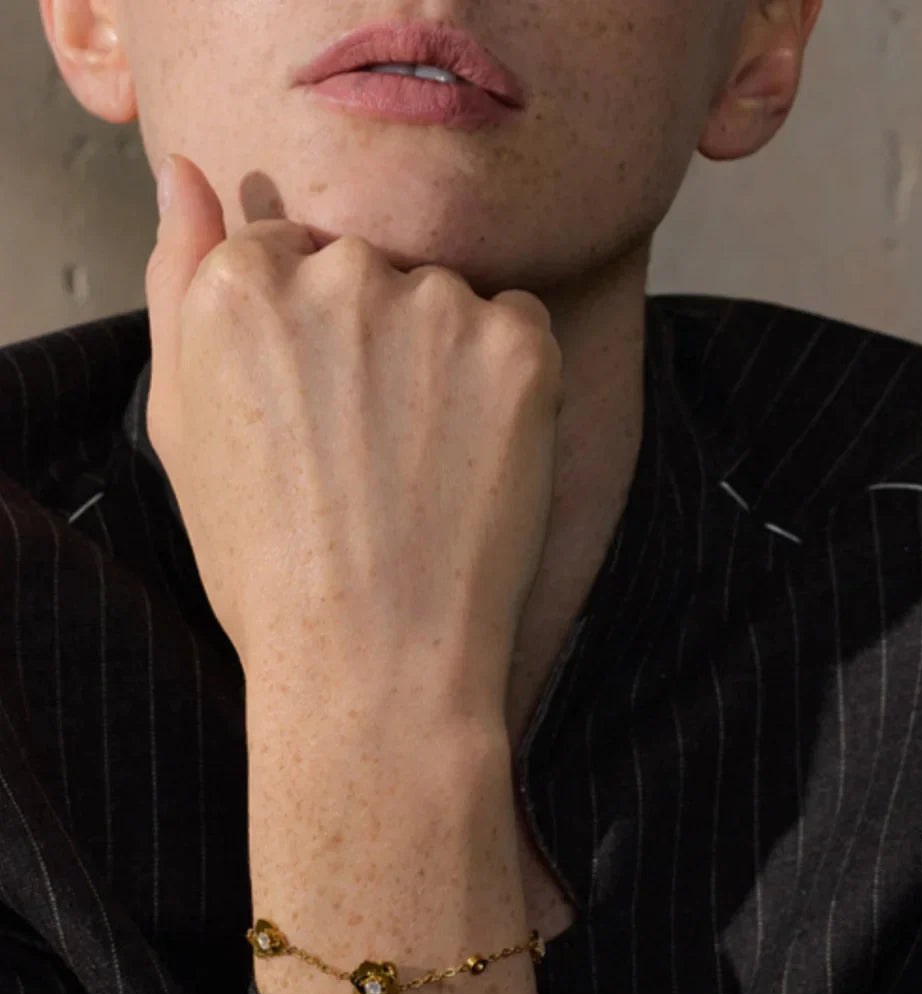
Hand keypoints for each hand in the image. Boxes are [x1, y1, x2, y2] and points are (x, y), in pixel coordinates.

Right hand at [144, 154, 563, 724]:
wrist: (372, 662)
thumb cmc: (266, 563)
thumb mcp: (182, 427)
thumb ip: (177, 285)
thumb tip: (186, 177)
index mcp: (242, 284)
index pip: (288, 256)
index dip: (309, 343)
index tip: (313, 417)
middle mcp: (339, 271)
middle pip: (370, 271)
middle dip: (373, 339)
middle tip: (367, 452)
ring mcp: (436, 304)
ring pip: (447, 302)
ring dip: (443, 360)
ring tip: (421, 466)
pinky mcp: (517, 346)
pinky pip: (518, 328)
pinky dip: (508, 381)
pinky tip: (475, 459)